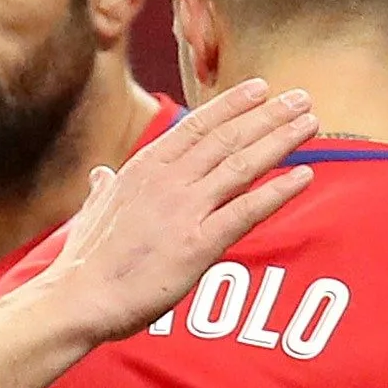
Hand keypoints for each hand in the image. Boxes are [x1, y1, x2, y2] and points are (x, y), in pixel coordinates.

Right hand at [29, 77, 316, 344]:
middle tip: (300, 98)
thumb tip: (101, 176)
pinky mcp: (198, 245)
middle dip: (268, 115)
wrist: (77, 299)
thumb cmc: (84, 263)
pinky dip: (278, 192)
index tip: (260, 88)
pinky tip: (304, 176)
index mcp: (144, 168)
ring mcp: (184, 210)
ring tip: (310, 123)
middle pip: (227, 138)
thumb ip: (103, 191)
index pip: (196, 126)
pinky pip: (247, 211)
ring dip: (280, 140)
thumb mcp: (90, 212)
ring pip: (242, 165)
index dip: (232, 105)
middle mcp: (168, 180)